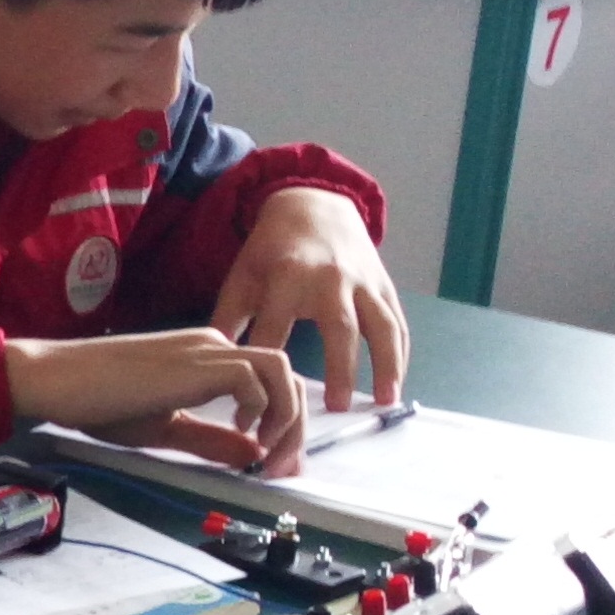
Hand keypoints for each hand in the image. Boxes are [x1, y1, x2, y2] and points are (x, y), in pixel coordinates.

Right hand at [4, 330, 306, 472]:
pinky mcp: (200, 362)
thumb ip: (209, 440)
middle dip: (295, 427)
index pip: (269, 382)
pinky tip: (239, 432)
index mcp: (206, 359)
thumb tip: (253, 454)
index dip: (284, 423)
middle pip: (287, 376)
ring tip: (267, 453)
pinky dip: (261, 408)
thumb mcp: (163, 428)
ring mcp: (209, 350)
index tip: (275, 464)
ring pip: (282, 372)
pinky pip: (256, 377)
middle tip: (280, 468)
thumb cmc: (97, 401)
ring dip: (286, 417)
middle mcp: (215, 347)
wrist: (58, 379)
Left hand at [212, 186, 405, 413]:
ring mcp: (363, 282)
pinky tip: (396, 384)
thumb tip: (213, 366)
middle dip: (340, 367)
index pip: (277, 326)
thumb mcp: (243, 276)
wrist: (316, 208)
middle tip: (334, 407)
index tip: (260, 403)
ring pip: (381, 326)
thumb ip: (229, 319)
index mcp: (288, 276)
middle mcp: (331, 279)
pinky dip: (401, 355)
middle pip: (339, 327)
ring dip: (386, 365)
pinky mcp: (385, 286)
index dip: (268, 364)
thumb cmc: (272, 251)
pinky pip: (398, 323)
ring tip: (383, 402)